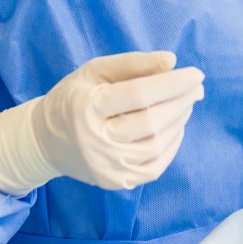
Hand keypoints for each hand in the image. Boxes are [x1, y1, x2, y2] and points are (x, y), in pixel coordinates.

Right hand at [0, 51, 204, 194]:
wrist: (45, 141)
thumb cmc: (73, 98)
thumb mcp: (95, 70)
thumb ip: (133, 63)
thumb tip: (172, 60)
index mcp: (87, 108)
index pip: (139, 94)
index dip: (173, 83)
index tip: (196, 74)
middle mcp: (96, 142)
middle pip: (152, 122)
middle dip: (182, 101)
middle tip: (197, 87)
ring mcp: (107, 167)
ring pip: (157, 145)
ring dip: (180, 121)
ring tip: (187, 103)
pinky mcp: (115, 183)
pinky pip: (155, 166)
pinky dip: (172, 145)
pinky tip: (175, 126)